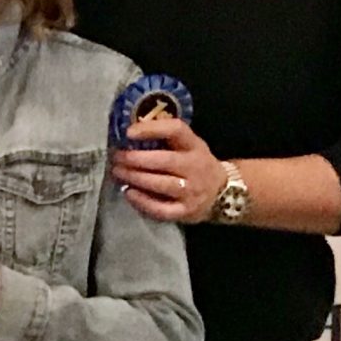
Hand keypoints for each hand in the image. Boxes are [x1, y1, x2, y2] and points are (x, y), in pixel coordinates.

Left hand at [109, 116, 228, 223]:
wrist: (223, 192)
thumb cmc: (194, 164)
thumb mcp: (188, 146)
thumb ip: (164, 139)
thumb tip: (127, 133)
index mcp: (195, 146)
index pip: (177, 131)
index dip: (152, 129)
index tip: (129, 132)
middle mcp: (196, 167)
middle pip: (165, 161)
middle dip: (135, 158)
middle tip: (116, 157)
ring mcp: (192, 191)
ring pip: (161, 185)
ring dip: (135, 178)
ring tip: (117, 172)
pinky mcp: (186, 212)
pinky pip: (161, 209)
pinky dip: (142, 201)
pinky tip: (128, 193)